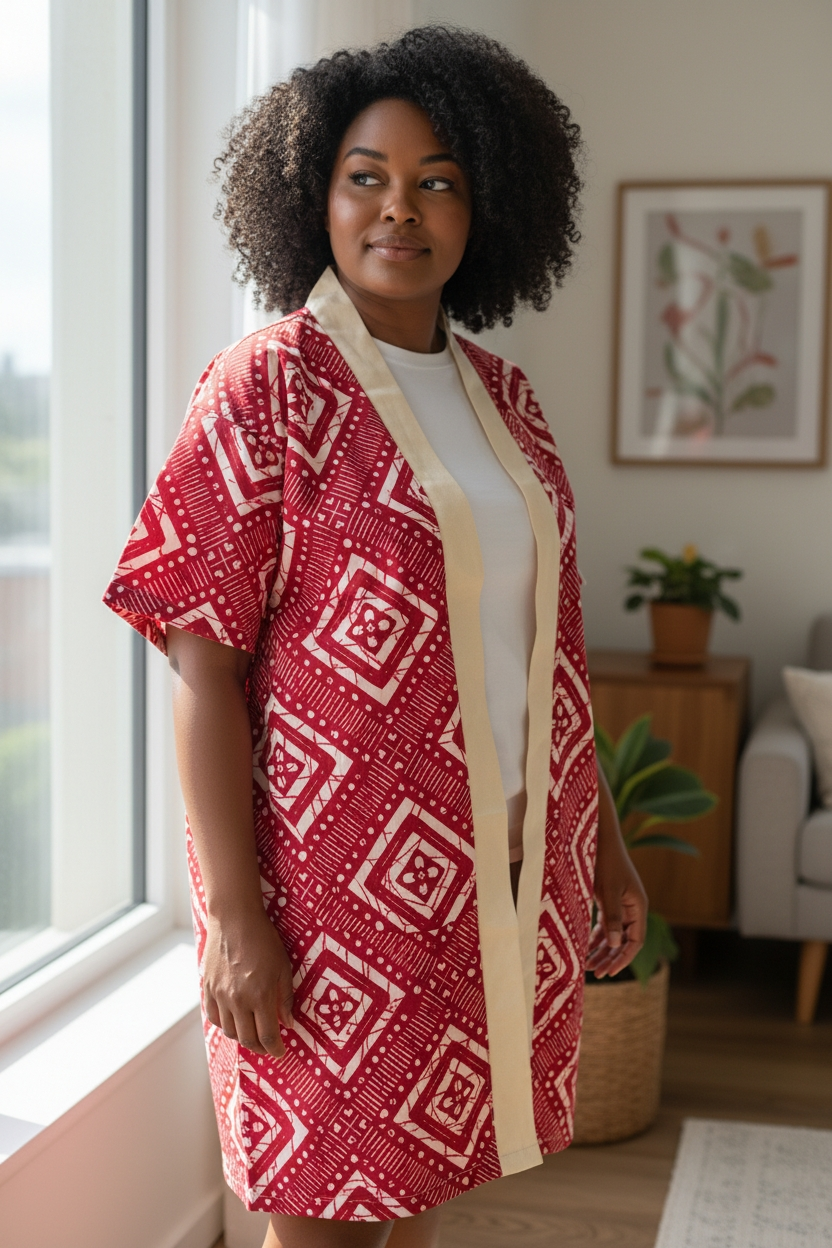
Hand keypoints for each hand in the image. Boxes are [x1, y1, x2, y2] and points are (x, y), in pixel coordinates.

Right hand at [202, 909, 294, 1058]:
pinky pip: (214, 1018)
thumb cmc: (264, 940)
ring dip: (243, 1038)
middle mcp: (238, 1000)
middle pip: (247, 1039)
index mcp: (261, 995)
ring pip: (230, 1032)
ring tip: (253, 1034)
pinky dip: (225, 1025)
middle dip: (260, 1048)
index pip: (268, 1036)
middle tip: (268, 1047)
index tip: (281, 1052)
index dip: (276, 1049)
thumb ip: (286, 999)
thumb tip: (288, 1024)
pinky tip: (235, 1021)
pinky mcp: (207, 989)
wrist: (234, 919)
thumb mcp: (284, 967)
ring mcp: (220, 996)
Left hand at [586, 835, 647, 978]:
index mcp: (638, 907)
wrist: (599, 837)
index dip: (623, 958)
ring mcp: (621, 905)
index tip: (610, 972)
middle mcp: (632, 908)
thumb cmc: (606, 861)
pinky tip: (585, 947)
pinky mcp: (609, 900)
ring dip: (602, 950)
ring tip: (588, 966)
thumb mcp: (608, 891)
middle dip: (610, 958)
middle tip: (596, 974)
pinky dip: (596, 936)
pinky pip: (604, 924)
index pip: (636, 941)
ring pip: (613, 935)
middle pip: (624, 941)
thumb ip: (612, 917)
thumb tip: (615, 944)